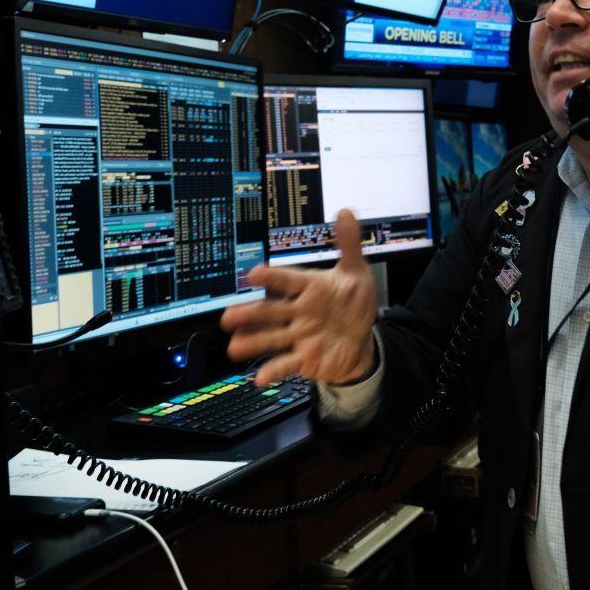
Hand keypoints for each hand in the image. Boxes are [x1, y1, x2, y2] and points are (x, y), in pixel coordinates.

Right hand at [219, 209, 377, 384]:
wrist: (361, 340)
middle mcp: (298, 311)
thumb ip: (349, 244)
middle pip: (270, 310)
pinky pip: (286, 364)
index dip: (273, 277)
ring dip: (252, 342)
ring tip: (234, 347)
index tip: (254, 273)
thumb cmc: (352, 304)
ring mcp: (298, 335)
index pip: (289, 280)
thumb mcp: (356, 273)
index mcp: (310, 288)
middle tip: (228, 315)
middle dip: (249, 313)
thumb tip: (346, 212)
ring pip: (271, 338)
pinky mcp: (303, 357)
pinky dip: (272, 371)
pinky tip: (258, 378)